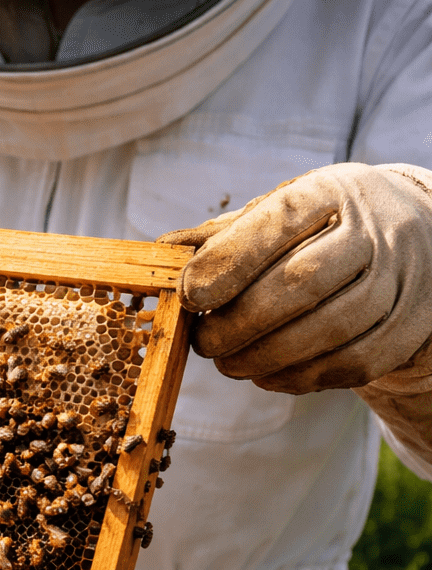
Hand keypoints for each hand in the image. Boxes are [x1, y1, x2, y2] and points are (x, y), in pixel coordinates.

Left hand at [160, 162, 431, 393]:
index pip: (280, 220)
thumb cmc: (323, 230)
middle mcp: (376, 232)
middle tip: (203, 343)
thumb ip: (223, 236)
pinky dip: (298, 377)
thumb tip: (162, 252)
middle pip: (302, 282)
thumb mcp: (280, 214)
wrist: (417, 243)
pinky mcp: (407, 330)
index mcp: (333, 192)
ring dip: (264, 356)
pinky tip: (266, 374)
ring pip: (328, 329)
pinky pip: (350, 364)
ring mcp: (400, 283)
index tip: (189, 295)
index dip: (229, 262)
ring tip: (227, 363)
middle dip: (239, 322)